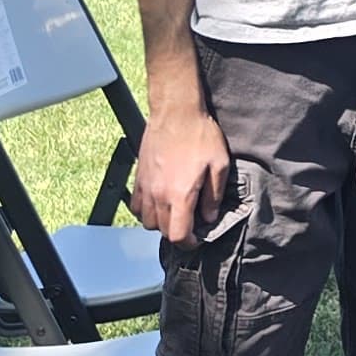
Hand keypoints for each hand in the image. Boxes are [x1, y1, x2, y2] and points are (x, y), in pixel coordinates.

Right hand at [133, 103, 233, 245]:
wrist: (176, 113)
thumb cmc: (200, 136)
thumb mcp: (219, 166)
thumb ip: (213, 197)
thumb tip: (209, 217)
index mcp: (180, 195)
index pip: (178, 235)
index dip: (189, 243)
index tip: (197, 239)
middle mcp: (159, 195)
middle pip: (162, 231)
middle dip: (178, 233)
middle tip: (191, 225)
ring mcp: (146, 187)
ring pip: (147, 221)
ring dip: (161, 223)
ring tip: (176, 213)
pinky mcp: (139, 178)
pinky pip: (136, 206)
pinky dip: (146, 211)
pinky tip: (159, 203)